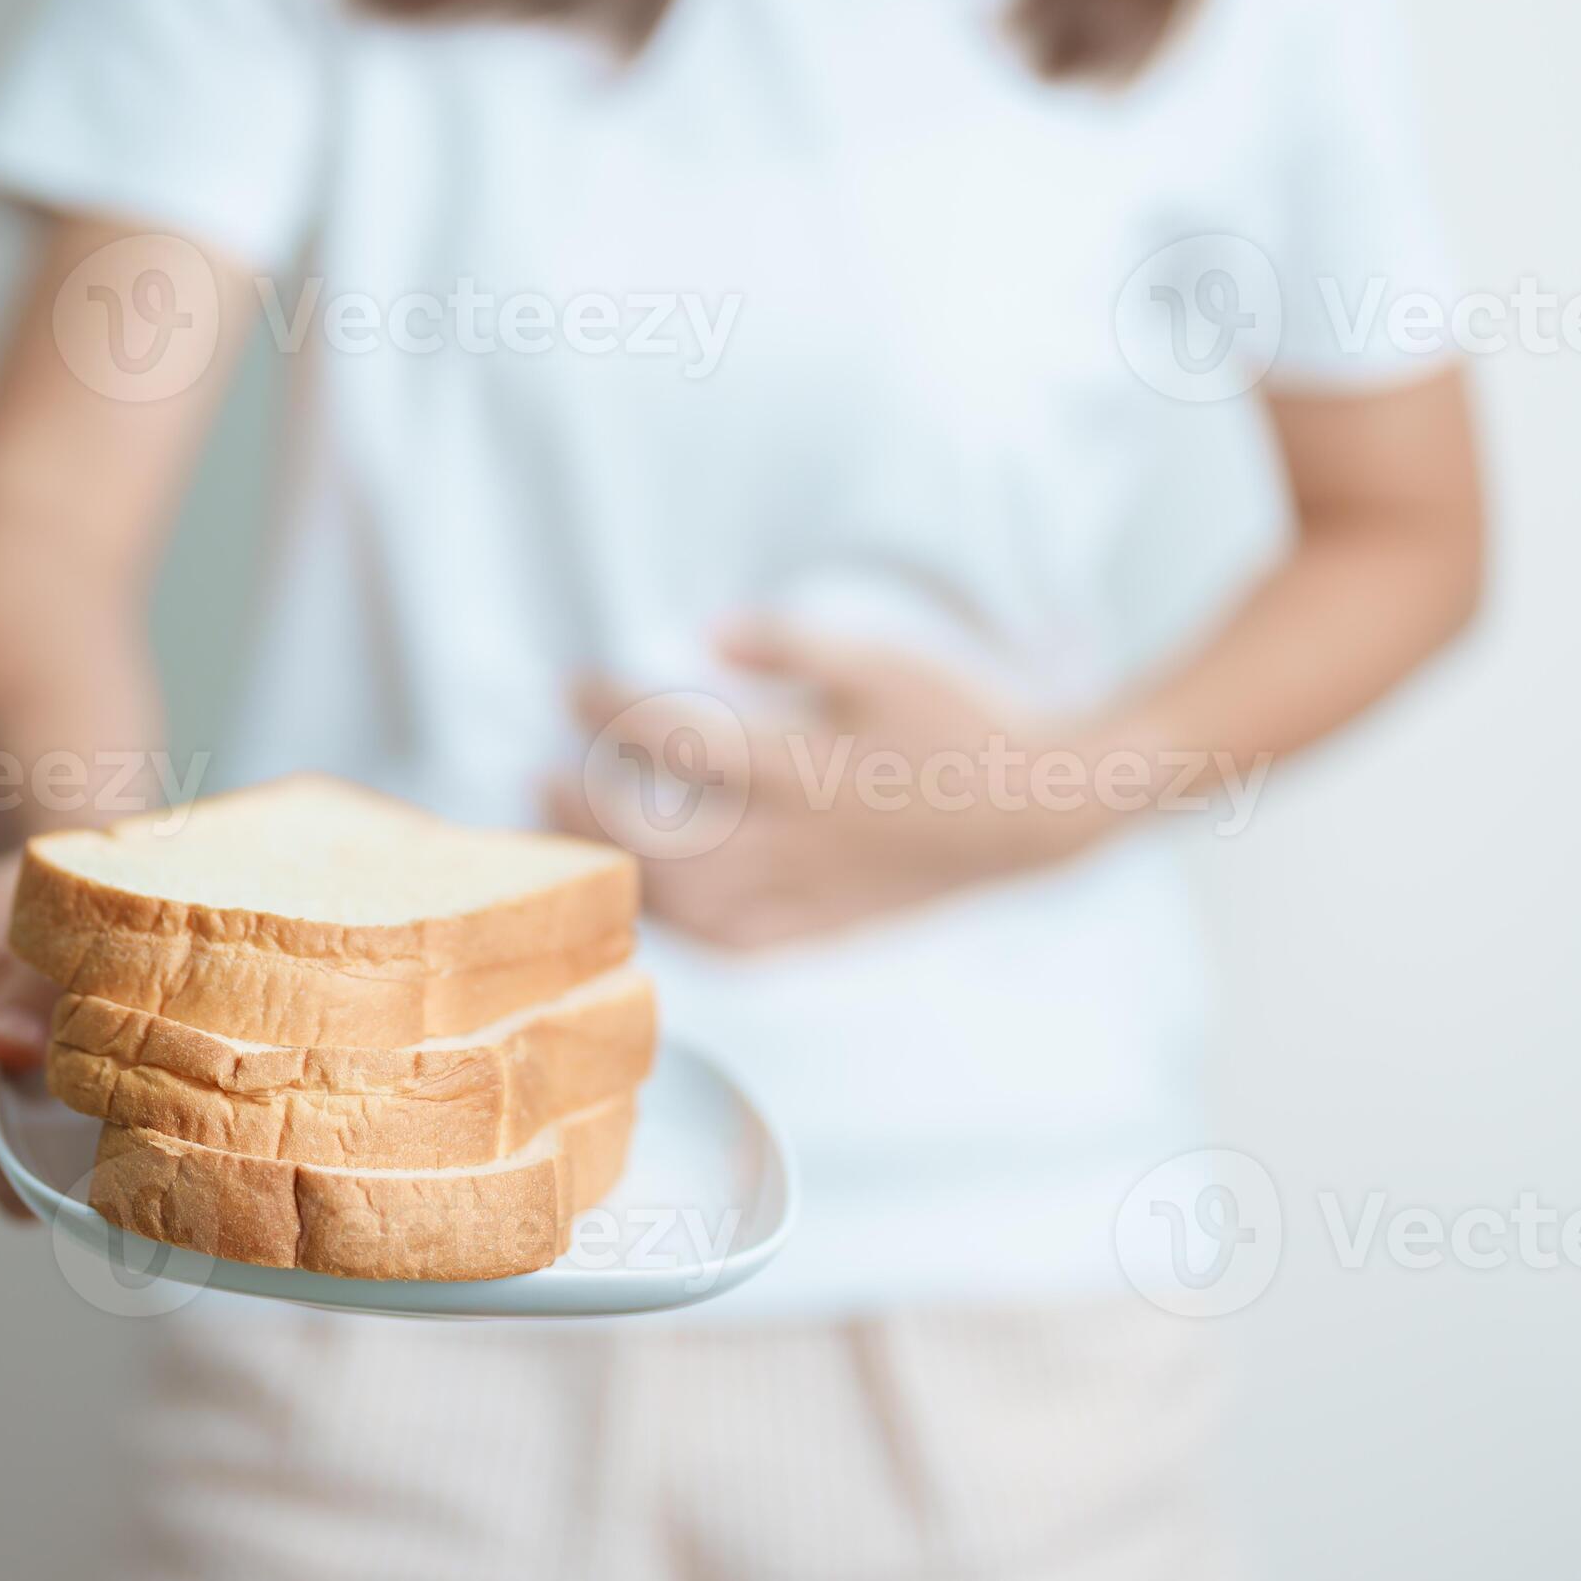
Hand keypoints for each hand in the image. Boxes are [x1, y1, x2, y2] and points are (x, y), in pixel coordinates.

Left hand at [549, 623, 1125, 952]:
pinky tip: (657, 911)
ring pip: (689, 907)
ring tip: (578, 846)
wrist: (1038, 809)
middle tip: (542, 783)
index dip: (611, 712)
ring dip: (621, 876)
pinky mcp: (832, 929)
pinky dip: (686, 934)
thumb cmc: (959, 722)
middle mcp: (796, 845)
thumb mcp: (881, 660)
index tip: (574, 688)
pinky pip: (741, 949)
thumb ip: (791, 643)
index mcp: (802, 769)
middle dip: (587, 813)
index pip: (675, 743)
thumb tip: (707, 631)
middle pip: (659, 842)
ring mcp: (812, 896)